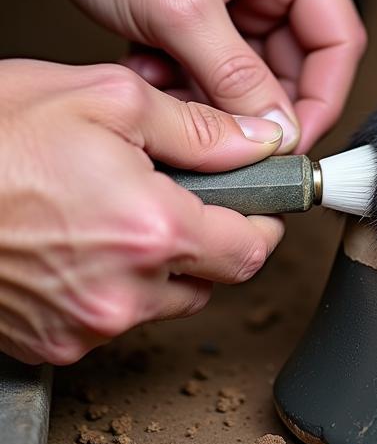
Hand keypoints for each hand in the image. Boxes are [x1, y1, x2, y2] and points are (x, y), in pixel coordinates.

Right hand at [0, 59, 289, 364]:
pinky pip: (110, 321)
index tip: (256, 207)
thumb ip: (199, 129)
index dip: (261, 224)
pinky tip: (79, 243)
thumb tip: (258, 143)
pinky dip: (112, 287)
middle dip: (208, 241)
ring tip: (113, 214)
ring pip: (161, 302)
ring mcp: (82, 326)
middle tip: (174, 198)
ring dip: (159, 266)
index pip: (250, 252)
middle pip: (210, 281)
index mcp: (151, 231)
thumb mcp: (108, 99)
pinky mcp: (47, 344)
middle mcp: (122, 293)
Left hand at [13, 0, 364, 153]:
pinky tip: (152, 71)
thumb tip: (277, 129)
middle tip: (227, 136)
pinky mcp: (206, 3)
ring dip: (214, 94)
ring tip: (171, 91)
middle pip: (298, 60)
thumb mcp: (179, 8)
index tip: (292, 143)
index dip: (322, 98)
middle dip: (258, 102)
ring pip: (253, 69)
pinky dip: (189, 80)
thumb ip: (236, 78)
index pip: (338, 39)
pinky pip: (218, 62)